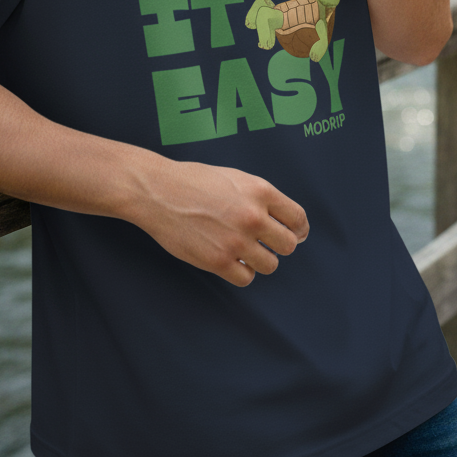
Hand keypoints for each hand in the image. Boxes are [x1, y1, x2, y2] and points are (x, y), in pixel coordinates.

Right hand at [134, 160, 308, 286]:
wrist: (157, 191)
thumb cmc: (192, 181)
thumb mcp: (235, 177)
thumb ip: (260, 197)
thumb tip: (282, 219)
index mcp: (260, 191)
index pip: (298, 218)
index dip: (299, 229)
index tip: (295, 234)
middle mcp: (253, 217)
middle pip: (288, 245)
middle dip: (278, 245)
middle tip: (265, 243)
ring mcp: (236, 241)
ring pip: (270, 265)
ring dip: (259, 260)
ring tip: (244, 251)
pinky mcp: (218, 261)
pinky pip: (246, 278)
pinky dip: (241, 272)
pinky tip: (231, 260)